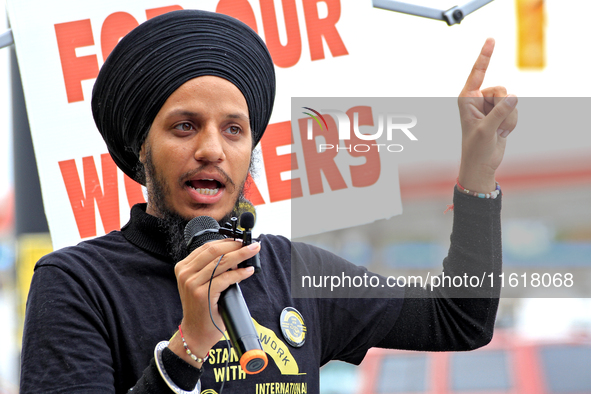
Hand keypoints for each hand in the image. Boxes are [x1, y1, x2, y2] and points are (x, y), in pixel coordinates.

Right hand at [169, 238, 259, 366]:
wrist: (196, 333)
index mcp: (184, 267)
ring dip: (241, 255)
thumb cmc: (203, 308)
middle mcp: (185, 273)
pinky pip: (225, 278)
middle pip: (214, 251)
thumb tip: (236, 254)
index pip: (207, 247)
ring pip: (221, 262)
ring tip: (253, 251)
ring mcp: (192, 283)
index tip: (241, 240)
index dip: (227, 241)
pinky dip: (239, 273)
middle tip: (251, 244)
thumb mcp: (203, 283)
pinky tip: (248, 271)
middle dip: (235, 245)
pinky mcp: (202, 294)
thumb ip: (213, 268)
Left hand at [458, 38, 517, 192]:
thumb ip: (500, 112)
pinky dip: (512, 124)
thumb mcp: (486, 130)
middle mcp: (478, 99)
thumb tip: (514, 97)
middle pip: (501, 89)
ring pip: (511, 101)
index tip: (491, 39)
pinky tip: (501, 133)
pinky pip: (515, 111)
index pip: (477, 73)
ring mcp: (490, 106)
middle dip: (502, 108)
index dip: (485, 56)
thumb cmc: (476, 148)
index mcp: (466, 98)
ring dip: (508, 119)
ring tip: (497, 131)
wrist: (481, 164)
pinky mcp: (500, 113)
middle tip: (494, 124)